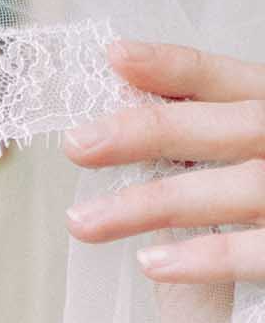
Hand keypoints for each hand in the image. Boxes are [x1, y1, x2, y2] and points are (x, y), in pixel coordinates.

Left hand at [62, 39, 264, 322]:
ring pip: (232, 191)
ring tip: (82, 222)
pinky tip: (151, 263)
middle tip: (76, 144)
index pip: (231, 81)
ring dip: (151, 204)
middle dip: (146, 132)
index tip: (113, 59)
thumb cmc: (263, 234)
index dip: (174, 69)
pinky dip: (206, 257)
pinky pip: (259, 255)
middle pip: (225, 128)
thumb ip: (204, 148)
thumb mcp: (239, 174)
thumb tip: (127, 113)